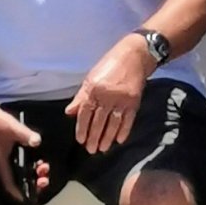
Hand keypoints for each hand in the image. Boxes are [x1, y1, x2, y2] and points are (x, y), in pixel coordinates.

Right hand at [0, 103, 44, 203]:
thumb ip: (25, 135)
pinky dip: (31, 166)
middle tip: (45, 179)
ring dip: (33, 174)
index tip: (31, 198)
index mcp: (2, 163)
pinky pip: (22, 165)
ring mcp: (7, 159)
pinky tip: (40, 161)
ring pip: (21, 173)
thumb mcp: (12, 128)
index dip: (19, 194)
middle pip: (18, 182)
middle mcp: (4, 165)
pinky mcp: (10, 152)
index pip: (10, 185)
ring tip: (45, 168)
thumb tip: (37, 141)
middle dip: (32, 183)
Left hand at [66, 37, 151, 155]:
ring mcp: (122, 99)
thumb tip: (70, 112)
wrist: (135, 55)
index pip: (85, 113)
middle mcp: (107, 96)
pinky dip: (124, 131)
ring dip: (107, 138)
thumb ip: (81, 96)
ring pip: (112, 124)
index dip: (82, 128)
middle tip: (91, 150)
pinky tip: (119, 140)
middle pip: (99, 122)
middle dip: (94, 138)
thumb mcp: (91, 77)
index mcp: (94, 89)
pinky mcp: (134, 102)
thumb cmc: (110, 64)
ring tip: (103, 148)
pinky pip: (128, 120)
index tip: (81, 140)